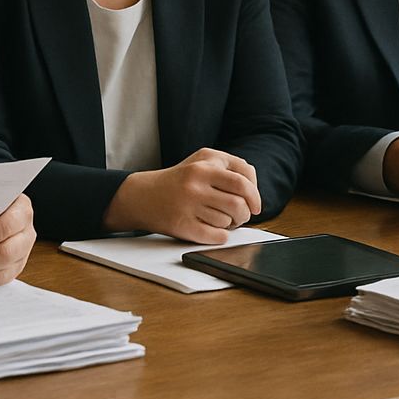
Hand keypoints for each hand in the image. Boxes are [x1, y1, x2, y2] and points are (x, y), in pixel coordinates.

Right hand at [104, 148, 261, 243]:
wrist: (142, 196)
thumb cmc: (179, 180)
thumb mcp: (202, 161)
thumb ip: (231, 168)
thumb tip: (254, 190)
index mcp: (204, 165)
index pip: (243, 181)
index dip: (255, 196)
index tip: (256, 205)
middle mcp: (196, 183)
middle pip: (239, 204)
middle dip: (246, 214)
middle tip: (242, 216)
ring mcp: (188, 205)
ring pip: (227, 221)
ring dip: (230, 225)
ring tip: (221, 220)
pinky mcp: (182, 225)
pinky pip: (216, 236)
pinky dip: (220, 236)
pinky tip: (213, 230)